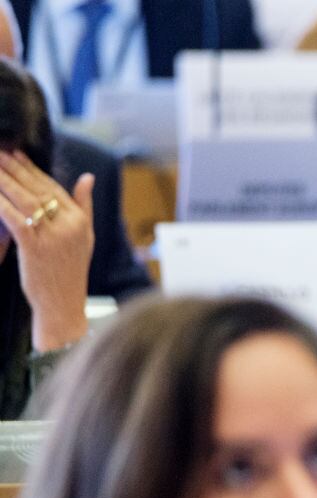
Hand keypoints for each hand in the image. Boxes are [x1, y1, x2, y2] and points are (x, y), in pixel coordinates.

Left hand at [0, 150, 93, 351]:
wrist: (64, 305)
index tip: (16, 153)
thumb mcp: (86, 238)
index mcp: (80, 221)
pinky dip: (2, 205)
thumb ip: (84, 206)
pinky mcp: (35, 248)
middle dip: (15, 169)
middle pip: (37, 189)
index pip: (53, 187)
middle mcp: (69, 226)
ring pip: (25, 200)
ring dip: (5, 181)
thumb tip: (88, 178)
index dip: (32, 168)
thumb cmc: (70, 273)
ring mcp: (52, 237)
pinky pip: (15, 219)